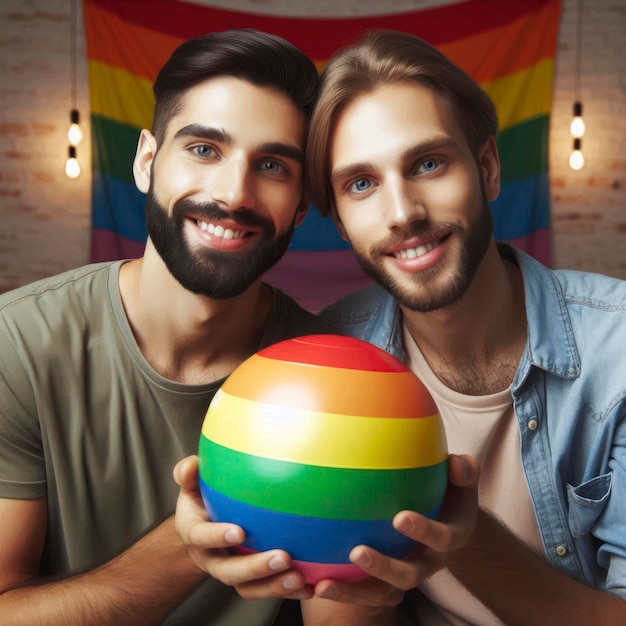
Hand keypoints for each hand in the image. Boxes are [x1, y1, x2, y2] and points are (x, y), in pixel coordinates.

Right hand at [173, 455, 313, 600]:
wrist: (202, 527)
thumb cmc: (200, 499)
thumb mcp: (191, 484)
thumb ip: (188, 474)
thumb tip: (189, 467)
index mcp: (195, 534)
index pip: (201, 537)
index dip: (217, 537)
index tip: (239, 532)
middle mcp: (211, 558)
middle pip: (229, 572)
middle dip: (256, 568)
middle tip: (283, 557)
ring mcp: (230, 572)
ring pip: (250, 587)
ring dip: (275, 586)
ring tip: (300, 578)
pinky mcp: (250, 580)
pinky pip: (267, 589)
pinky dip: (288, 590)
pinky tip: (311, 587)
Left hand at [312, 454, 479, 606]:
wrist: (449, 518)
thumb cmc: (452, 490)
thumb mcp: (462, 480)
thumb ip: (463, 472)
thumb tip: (457, 462)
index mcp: (450, 537)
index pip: (440, 539)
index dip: (423, 531)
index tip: (400, 518)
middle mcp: (428, 562)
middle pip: (408, 575)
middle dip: (383, 568)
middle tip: (357, 553)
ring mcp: (405, 573)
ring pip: (381, 592)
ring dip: (353, 591)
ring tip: (324, 585)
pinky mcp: (384, 581)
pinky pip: (362, 590)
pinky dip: (340, 588)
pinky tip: (311, 583)